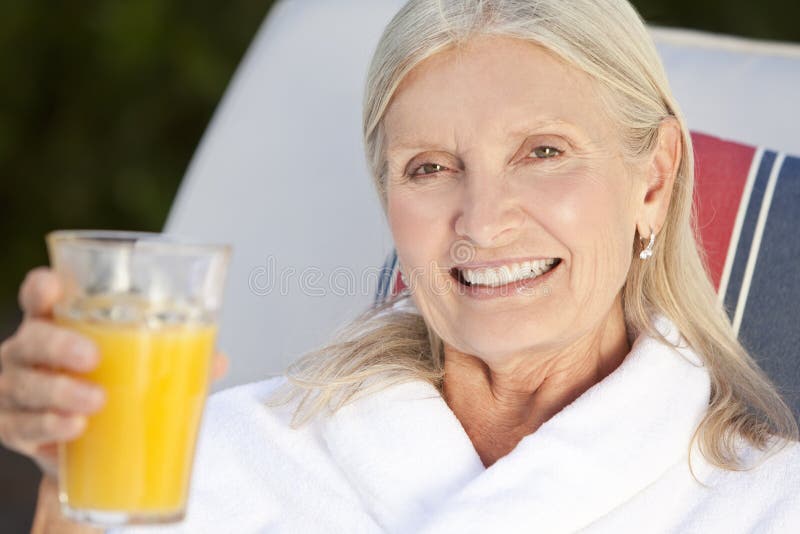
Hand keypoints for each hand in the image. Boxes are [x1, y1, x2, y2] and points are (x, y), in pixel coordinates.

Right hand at [0, 267, 228, 477]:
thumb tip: (219, 361)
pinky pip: (22, 427)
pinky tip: (73, 430)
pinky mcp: (16, 428)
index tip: (55, 288)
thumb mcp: (143, 363)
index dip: (42, 288)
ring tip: (94, 402)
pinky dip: (48, 428)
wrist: (91, 443)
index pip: (39, 296)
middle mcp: (30, 352)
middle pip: (32, 339)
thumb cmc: (113, 385)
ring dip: (59, 393)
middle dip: (60, 346)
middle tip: (92, 358)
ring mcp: (17, 389)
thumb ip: (179, 355)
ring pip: (25, 385)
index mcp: (60, 324)